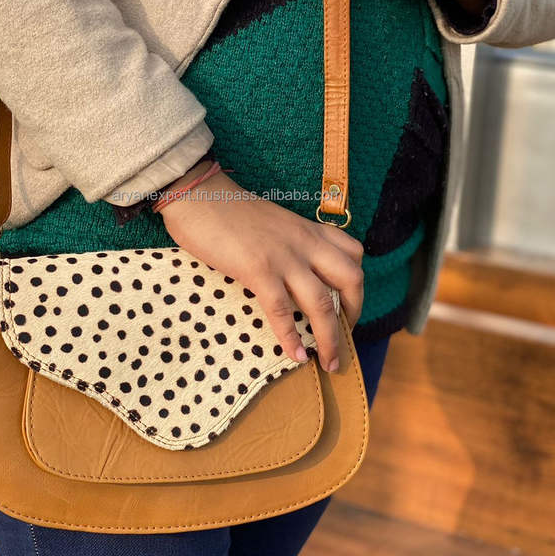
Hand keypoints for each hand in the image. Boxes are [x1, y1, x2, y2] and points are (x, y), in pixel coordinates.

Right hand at [156, 170, 363, 373]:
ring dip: (330, 338)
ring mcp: (284, 257)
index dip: (357, 285)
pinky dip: (291, 337)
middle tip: (344, 337)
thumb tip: (286, 274)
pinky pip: (283, 310)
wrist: (197, 192)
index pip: (353, 253)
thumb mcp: (271, 222)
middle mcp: (304, 242)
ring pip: (323, 303)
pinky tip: (295, 356)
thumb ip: (286, 243)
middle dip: (354, 313)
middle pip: (351, 279)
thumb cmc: (226, 208)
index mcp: (307, 229)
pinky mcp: (259, 270)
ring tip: (329, 363)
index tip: (348, 308)